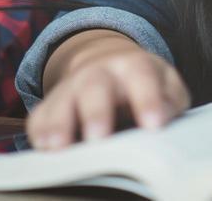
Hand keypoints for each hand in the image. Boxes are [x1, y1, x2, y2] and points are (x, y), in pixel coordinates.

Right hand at [27, 31, 189, 148]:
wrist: (111, 65)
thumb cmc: (145, 85)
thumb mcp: (166, 85)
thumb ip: (171, 98)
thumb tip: (164, 115)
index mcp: (133, 65)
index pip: (141, 76)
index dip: (147, 99)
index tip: (154, 125)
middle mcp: (99, 72)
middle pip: (95, 85)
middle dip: (96, 111)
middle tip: (99, 137)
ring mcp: (72, 87)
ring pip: (62, 99)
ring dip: (60, 122)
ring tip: (59, 147)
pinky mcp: (51, 105)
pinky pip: (39, 116)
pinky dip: (40, 131)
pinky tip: (43, 147)